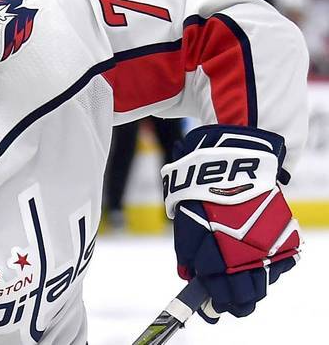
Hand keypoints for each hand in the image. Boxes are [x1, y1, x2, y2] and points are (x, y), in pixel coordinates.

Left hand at [161, 125, 300, 320]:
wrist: (235, 161)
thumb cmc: (201, 190)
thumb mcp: (185, 222)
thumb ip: (187, 255)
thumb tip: (189, 277)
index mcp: (218, 257)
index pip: (221, 297)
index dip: (214, 305)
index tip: (210, 308)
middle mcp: (247, 258)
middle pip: (246, 299)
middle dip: (234, 301)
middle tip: (226, 299)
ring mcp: (269, 248)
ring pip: (263, 283)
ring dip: (251, 283)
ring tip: (238, 276)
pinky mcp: (284, 236)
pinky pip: (278, 262)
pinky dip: (267, 263)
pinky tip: (254, 254)